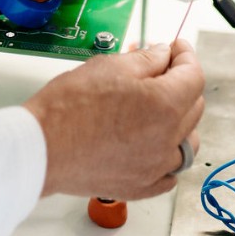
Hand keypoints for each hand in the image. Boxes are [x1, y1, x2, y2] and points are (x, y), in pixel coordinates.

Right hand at [23, 40, 204, 198]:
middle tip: (159, 70)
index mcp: (164, 105)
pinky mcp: (140, 186)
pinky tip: (155, 144)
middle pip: (194, 106)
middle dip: (181, 83)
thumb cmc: (68, 109)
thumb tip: (162, 55)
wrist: (41, 147)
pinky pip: (170, 174)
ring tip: (159, 108)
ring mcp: (156, 167)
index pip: (193, 75)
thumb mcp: (109, 67)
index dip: (186, 56)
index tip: (176, 49)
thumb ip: (146, 59)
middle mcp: (167, 140)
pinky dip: (168, 158)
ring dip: (180, 121)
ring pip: (188, 142)